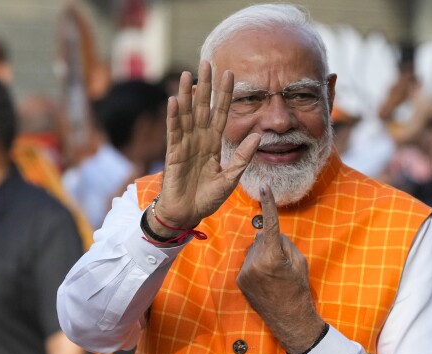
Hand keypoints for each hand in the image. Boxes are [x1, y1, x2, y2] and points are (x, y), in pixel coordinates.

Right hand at [154, 61, 260, 229]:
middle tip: (205, 62)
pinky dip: (173, 116)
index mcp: (214, 143)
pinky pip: (174, 132)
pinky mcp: (173, 153)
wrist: (188, 213)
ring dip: (186, 95)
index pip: (221, 113)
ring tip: (187, 74)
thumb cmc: (208, 197)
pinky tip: (173, 100)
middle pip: (203, 107)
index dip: (225, 94)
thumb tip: (258, 137)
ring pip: (186, 114)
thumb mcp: (231, 177)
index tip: (229, 73)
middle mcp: (199, 139)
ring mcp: (185, 144)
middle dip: (205, 86)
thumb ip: (242, 157)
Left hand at [236, 184, 324, 353]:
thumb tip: (266, 232)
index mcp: (272, 256)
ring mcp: (245, 272)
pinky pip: (248, 262)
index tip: (264, 188)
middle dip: (271, 244)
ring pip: (254, 250)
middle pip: (262, 238)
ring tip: (273, 274)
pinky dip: (256, 265)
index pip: (270, 224)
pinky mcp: (240, 280)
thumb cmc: (299, 289)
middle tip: (282, 263)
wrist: (289, 318)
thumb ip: (284, 242)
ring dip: (262, 255)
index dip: (268, 204)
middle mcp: (254, 262)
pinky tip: (265, 280)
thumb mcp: (299, 262)